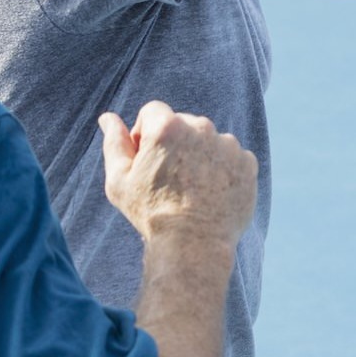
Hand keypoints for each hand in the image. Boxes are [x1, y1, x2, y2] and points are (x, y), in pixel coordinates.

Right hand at [100, 101, 256, 246]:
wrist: (194, 245)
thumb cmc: (151, 214)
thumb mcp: (119, 181)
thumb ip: (115, 143)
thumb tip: (108, 118)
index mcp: (168, 126)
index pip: (153, 111)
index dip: (145, 134)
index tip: (147, 160)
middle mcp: (202, 128)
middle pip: (183, 123)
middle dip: (174, 143)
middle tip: (169, 179)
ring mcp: (228, 144)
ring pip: (208, 141)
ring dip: (200, 156)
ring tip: (191, 189)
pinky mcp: (248, 162)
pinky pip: (231, 157)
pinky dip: (222, 170)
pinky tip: (211, 194)